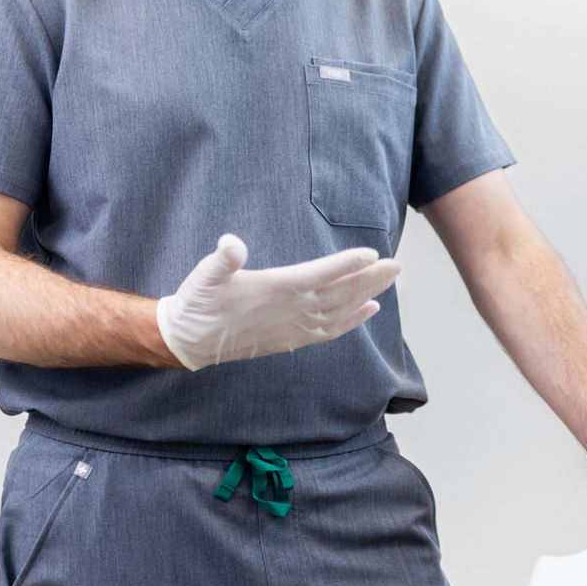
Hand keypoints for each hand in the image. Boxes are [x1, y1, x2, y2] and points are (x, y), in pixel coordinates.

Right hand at [157, 234, 399, 369]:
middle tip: (397, 265)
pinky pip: (331, 331)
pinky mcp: (292, 339)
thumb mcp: (204, 275)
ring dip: (367, 296)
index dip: (346, 264)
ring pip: (340, 312)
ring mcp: (293, 327)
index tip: (372, 254)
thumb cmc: (198, 302)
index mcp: (274, 290)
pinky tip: (370, 310)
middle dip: (370, 279)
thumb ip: (222, 259)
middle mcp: (290, 311)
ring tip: (390, 281)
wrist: (189, 341)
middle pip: (339, 293)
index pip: (318, 275)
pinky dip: (353, 321)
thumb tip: (231, 244)